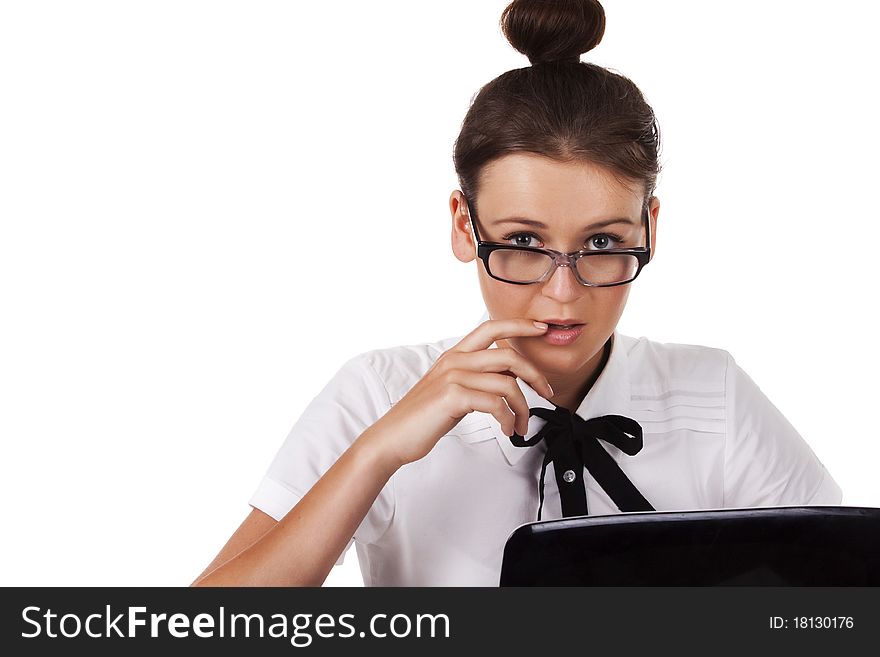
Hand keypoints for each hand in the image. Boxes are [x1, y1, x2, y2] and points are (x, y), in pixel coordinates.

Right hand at [367, 319, 554, 468]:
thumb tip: (507, 379)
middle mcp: (454, 361)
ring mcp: (453, 377)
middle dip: (535, 374)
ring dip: (523, 407)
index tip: (541, 329)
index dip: (519, 325)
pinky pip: (496, 404)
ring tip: (521, 425)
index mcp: (454, 355)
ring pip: (507, 383)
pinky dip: (508, 419)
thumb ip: (475, 379)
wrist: (393, 436)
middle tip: (547, 393)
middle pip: (508, 356)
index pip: (490, 327)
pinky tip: (508, 430)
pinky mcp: (453, 397)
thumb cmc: (424, 417)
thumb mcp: (451, 389)